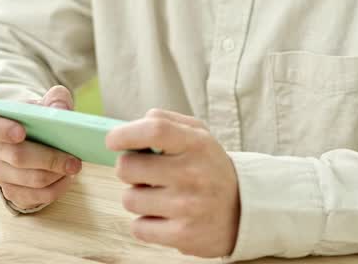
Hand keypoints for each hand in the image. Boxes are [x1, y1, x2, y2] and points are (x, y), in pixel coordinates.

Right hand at [0, 85, 82, 210]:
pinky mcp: (10, 191)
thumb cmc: (35, 119)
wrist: (32, 139)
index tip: (21, 132)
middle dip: (49, 159)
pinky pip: (34, 197)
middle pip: (16, 157)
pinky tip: (67, 178)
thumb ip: (55, 99)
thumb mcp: (44, 103)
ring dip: (55, 175)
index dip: (0, 129)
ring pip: (29, 180)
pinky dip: (56, 189)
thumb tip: (60, 110)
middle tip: (73, 160)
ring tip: (74, 167)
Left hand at [105, 109, 240, 257]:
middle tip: (145, 173)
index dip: (125, 134)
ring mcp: (187, 207)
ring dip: (138, 197)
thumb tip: (131, 126)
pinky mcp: (182, 235)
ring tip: (160, 196)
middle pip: (128, 167)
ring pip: (130, 198)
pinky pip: (139, 227)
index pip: (154, 130)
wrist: (244, 211)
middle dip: (128, 169)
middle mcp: (192, 174)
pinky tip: (164, 216)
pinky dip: (146, 222)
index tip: (113, 140)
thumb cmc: (210, 168)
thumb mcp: (199, 136)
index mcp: (196, 144)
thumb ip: (166, 122)